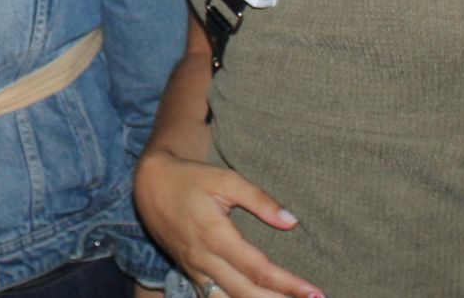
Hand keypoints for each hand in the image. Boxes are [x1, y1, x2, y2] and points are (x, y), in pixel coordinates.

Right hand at [134, 148, 322, 297]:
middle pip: (247, 294)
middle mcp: (204, 259)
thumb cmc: (189, 178)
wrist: (149, 186)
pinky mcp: (191, 274)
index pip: (258, 269)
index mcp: (214, 235)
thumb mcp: (224, 179)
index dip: (288, 284)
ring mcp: (195, 270)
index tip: (314, 292)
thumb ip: (258, 199)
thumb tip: (291, 221)